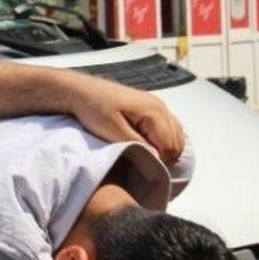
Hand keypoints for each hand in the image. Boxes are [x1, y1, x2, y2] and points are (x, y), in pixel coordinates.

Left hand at [67, 76, 183, 164]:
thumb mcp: (112, 130)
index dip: (161, 161)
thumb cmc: (94, 108)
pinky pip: (168, 125)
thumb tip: (157, 159)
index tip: (145, 168)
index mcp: (153, 111)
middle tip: (146, 165)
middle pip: (176, 140)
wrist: (82, 91)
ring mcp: (157, 104)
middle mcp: (160, 106)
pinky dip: (165, 138)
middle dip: (165, 156)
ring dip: (166, 148)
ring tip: (148, 157)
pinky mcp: (151, 106)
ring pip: (175, 134)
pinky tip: (151, 146)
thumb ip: (136, 144)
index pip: (169, 145)